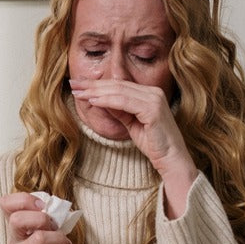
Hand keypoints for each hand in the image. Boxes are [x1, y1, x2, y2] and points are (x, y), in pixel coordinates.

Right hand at [0, 192, 83, 243]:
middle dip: (42, 218)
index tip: (43, 206)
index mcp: (16, 225)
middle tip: (54, 225)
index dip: (23, 199)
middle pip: (17, 219)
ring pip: (39, 238)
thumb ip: (48, 217)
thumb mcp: (48, 230)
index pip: (5, 203)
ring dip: (59, 237)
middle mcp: (14, 239)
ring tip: (66, 241)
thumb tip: (58, 206)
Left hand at [70, 79, 196, 217]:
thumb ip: (119, 110)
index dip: (97, 84)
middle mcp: (153, 92)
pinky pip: (124, 102)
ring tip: (78, 92)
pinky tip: (93, 101)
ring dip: (96, 91)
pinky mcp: (153, 110)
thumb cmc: (153, 144)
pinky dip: (107, 101)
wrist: (171, 159)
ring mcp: (154, 99)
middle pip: (117, 84)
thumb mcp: (131, 124)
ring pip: (119, 91)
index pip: (119, 85)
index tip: (79, 85)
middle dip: (93, 85)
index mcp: (149, 93)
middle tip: (73, 83)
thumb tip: (99, 100)